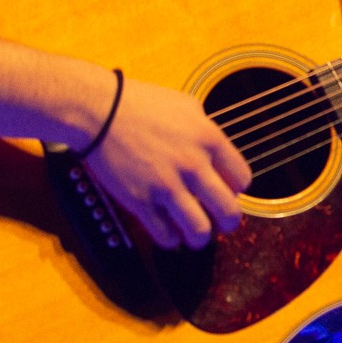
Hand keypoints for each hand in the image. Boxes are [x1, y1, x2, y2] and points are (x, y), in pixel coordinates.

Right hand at [80, 76, 251, 250]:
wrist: (99, 110)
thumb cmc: (141, 102)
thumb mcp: (187, 105)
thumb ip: (206, 129)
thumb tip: (214, 149)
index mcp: (209, 140)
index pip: (242, 180)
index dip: (236, 190)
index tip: (227, 191)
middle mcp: (193, 165)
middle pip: (229, 211)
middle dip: (229, 222)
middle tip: (222, 223)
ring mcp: (166, 185)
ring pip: (200, 230)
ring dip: (201, 238)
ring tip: (196, 234)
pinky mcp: (140, 200)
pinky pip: (165, 235)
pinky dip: (170, 240)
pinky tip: (168, 233)